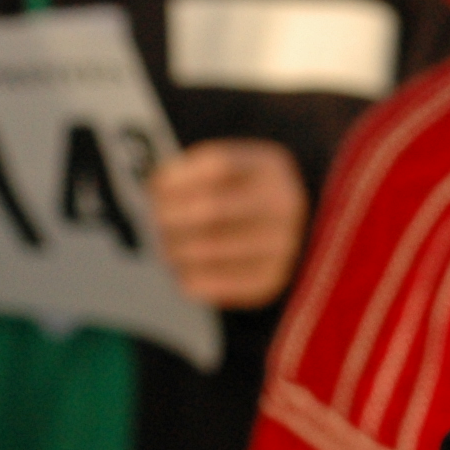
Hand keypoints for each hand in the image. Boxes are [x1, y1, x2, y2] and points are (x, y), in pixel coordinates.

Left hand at [149, 138, 306, 309]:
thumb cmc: (249, 195)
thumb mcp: (238, 168)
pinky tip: (182, 269)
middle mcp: (282, 204)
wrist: (295, 230)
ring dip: (175, 247)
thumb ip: (199, 172)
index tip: (155, 186)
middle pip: (210, 208)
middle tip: (154, 219)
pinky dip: (188, 276)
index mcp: (271, 168)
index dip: (178, 177)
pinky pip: (215, 283)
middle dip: (170, 215)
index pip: (218, 166)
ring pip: (209, 248)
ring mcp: (280, 244)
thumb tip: (155, 189)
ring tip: (166, 244)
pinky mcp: (269, 279)